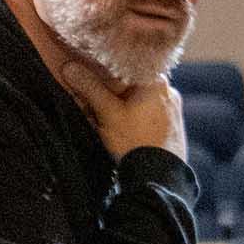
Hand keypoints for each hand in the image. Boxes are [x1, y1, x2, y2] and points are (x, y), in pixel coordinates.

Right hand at [58, 60, 186, 161]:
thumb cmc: (136, 142)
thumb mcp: (108, 114)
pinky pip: (150, 116)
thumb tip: (69, 67)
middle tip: (94, 105)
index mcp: (157, 81)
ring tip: (107, 122)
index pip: (128, 65)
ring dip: (123, 108)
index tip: (91, 78)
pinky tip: (124, 133)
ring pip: (141, 101)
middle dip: (112, 93)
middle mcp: (169, 92)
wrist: (160, 178)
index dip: (106, 71)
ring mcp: (174, 111)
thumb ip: (89, 88)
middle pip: (133, 84)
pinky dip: (135, 120)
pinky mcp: (173, 129)